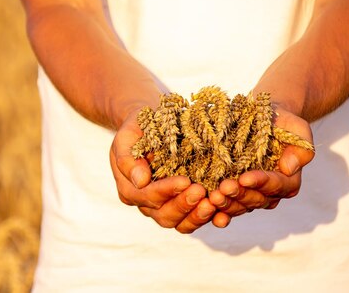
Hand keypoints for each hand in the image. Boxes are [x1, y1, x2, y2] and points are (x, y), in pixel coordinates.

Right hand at [109, 109, 216, 232]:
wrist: (150, 125)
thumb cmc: (137, 128)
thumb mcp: (127, 137)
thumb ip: (129, 159)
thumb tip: (140, 181)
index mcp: (130, 189)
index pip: (147, 196)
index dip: (166, 190)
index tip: (185, 180)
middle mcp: (146, 204)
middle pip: (164, 215)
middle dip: (183, 205)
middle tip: (200, 191)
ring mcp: (165, 207)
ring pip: (180, 223)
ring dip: (197, 216)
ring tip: (213, 203)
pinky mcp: (184, 206)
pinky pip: (194, 219)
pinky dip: (208, 218)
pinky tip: (221, 213)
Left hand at [209, 106, 314, 219]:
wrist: (260, 118)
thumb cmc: (280, 121)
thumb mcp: (296, 128)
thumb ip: (301, 147)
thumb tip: (288, 168)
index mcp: (288, 180)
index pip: (276, 185)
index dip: (260, 182)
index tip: (244, 177)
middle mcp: (270, 193)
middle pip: (256, 199)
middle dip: (240, 194)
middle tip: (223, 188)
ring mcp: (250, 195)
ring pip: (240, 206)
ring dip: (227, 204)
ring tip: (213, 197)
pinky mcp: (233, 194)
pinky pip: (227, 207)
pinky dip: (218, 212)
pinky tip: (209, 210)